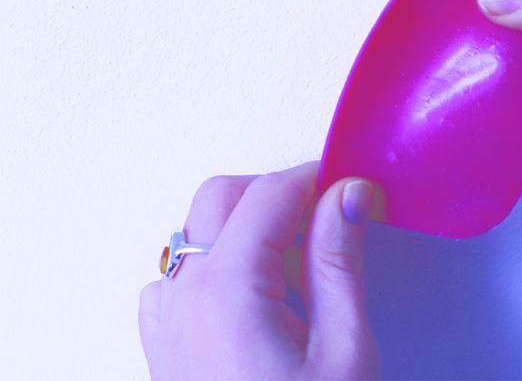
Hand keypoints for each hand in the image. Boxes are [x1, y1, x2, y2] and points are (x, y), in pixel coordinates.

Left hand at [139, 162, 380, 379]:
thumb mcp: (344, 349)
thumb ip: (339, 259)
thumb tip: (347, 195)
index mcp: (226, 291)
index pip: (268, 194)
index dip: (315, 178)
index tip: (350, 186)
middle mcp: (183, 298)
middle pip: (221, 197)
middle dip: (277, 192)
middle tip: (329, 217)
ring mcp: (166, 321)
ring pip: (197, 231)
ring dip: (247, 227)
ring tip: (298, 269)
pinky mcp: (165, 344)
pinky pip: (180, 274)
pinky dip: (221, 264)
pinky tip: (262, 298)